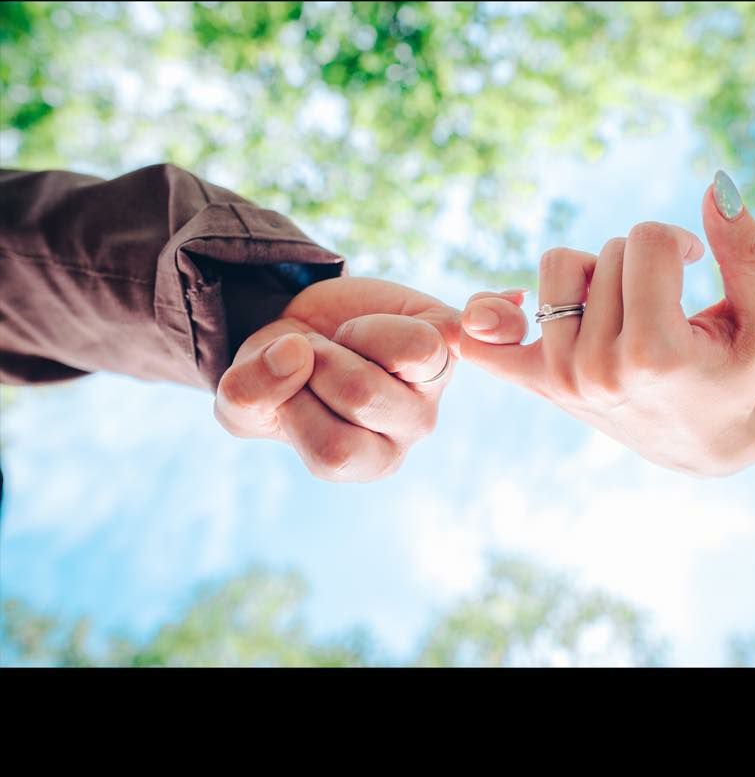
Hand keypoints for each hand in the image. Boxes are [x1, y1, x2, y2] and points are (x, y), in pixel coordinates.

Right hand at [214, 276, 526, 481]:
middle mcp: (410, 429)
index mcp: (367, 459)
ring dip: (358, 330)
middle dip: (319, 360)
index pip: (336, 450)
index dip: (296, 406)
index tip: (283, 380)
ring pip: (411, 350)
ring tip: (345, 336)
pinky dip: (489, 318)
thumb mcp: (243, 393)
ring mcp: (435, 380)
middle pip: (364, 394)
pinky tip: (476, 317)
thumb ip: (248, 391)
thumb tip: (297, 352)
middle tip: (311, 352)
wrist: (293, 323)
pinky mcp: (448, 330)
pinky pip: (477, 327)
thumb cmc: (271, 374)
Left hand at [457, 174, 754, 476]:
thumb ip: (750, 253)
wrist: (703, 439)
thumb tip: (716, 186)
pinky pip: (484, 336)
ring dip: (595, 272)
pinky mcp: (535, 381)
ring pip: (558, 264)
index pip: (648, 241)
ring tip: (625, 305)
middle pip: (608, 250)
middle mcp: (596, 369)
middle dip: (642, 260)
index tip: (695, 265)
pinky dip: (485, 314)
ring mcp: (559, 378)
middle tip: (666, 300)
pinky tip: (512, 304)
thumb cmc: (739, 374)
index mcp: (653, 355)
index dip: (678, 241)